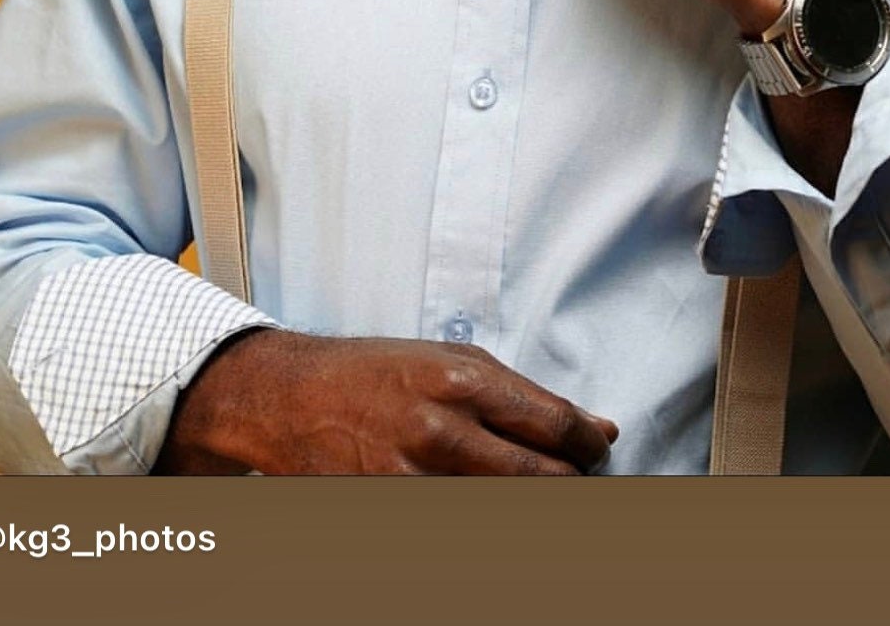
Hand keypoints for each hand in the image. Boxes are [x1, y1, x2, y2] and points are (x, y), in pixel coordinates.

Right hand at [155, 329, 618, 475]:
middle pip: (540, 479)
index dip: (587, 444)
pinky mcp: (391, 511)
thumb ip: (520, 394)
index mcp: (460, 382)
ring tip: (533, 492)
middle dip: (569, 484)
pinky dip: (483, 521)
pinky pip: (458, 528)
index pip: (553, 425)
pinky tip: (484, 503)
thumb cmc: (373, 372)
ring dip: (529, 505)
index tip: (597, 450)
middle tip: (577, 481)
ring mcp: (413, 480)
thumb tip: (593, 426)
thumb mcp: (449, 360)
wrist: (291, 398)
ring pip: (504, 510)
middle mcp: (440, 432)